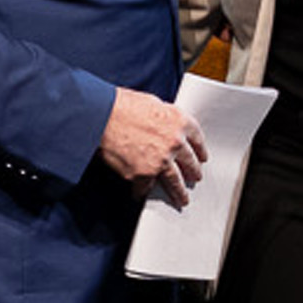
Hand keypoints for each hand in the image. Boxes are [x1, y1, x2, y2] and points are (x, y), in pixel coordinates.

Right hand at [100, 87, 207, 206]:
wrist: (101, 116)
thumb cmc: (121, 105)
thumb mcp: (152, 103)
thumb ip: (164, 117)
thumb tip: (164, 126)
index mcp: (179, 121)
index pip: (197, 139)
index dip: (200, 150)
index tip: (201, 157)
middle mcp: (175, 142)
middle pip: (190, 162)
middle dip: (193, 172)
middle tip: (195, 177)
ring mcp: (161, 160)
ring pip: (175, 181)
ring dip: (179, 192)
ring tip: (182, 199)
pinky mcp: (143, 174)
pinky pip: (145, 188)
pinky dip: (141, 191)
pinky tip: (140, 193)